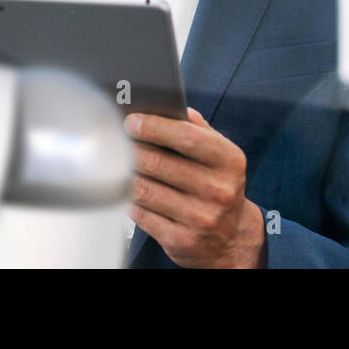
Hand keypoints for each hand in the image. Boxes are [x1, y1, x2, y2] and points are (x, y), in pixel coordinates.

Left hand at [124, 107, 267, 267]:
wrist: (230, 237)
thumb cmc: (217, 185)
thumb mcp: (220, 154)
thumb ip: (197, 129)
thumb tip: (168, 107)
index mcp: (229, 161)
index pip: (187, 138)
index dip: (155, 127)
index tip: (132, 121)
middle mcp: (218, 191)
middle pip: (159, 163)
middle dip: (132, 149)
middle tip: (117, 140)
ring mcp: (200, 218)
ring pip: (145, 189)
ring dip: (126, 173)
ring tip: (118, 163)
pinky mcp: (181, 240)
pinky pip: (141, 214)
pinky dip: (129, 199)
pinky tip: (127, 189)